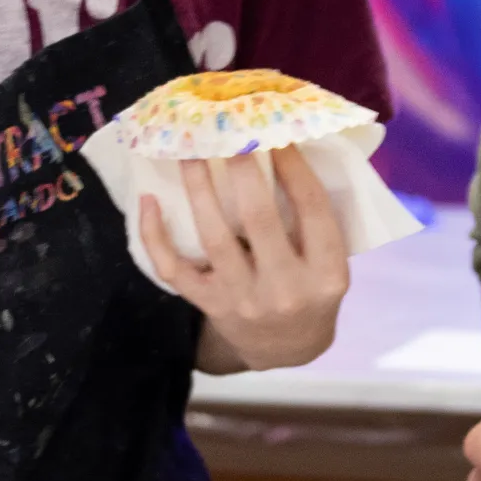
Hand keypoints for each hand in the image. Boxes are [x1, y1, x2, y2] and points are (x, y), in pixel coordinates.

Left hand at [140, 148, 347, 370]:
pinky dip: (156, 236)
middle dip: (242, 168)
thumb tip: (284, 151)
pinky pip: (175, 269)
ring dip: (199, 188)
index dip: (293, 166)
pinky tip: (149, 201)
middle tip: (228, 130)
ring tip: (188, 152)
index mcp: (327, 274)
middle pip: (260, 218)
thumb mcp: (331, 264)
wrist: (286, 350)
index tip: (276, 132)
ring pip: (214, 237)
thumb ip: (316, 222)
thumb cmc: (311, 291)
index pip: (312, 209)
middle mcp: (287, 289)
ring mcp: (245, 300)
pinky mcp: (211, 306)